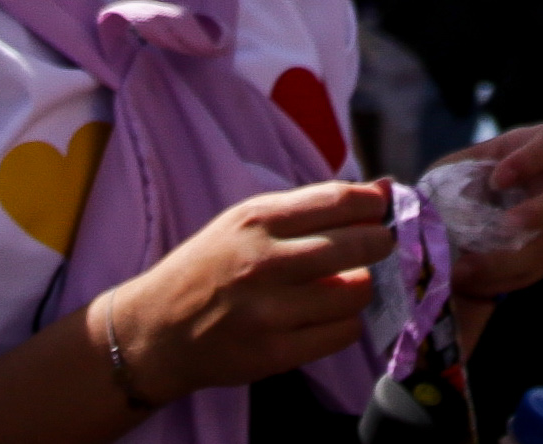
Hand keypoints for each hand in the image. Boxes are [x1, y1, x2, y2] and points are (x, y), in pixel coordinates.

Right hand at [91, 179, 395, 394]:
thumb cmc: (210, 267)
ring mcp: (269, 312)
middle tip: (378, 245)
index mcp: (256, 220)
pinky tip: (327, 316)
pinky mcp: (274, 354)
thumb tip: (385, 189)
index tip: (382, 209)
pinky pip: (342, 334)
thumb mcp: (246, 221)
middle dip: (379, 242)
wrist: (157, 331)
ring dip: (361, 287)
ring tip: (344, 284)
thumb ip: (312, 206)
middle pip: (357, 245)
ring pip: (356, 293)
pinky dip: (344, 323)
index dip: (373, 203)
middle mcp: (263, 263)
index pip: (339, 201)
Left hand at [444, 123, 542, 302]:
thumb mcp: (441, 181)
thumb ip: (428, 183)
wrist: (453, 238)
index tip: (498, 178)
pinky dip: (500, 278)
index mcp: (529, 150)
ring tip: (464, 269)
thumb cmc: (452, 195)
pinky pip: (533, 271)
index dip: (533, 158)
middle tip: (511, 224)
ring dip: (509, 258)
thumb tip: (385, 187)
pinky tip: (469, 279)